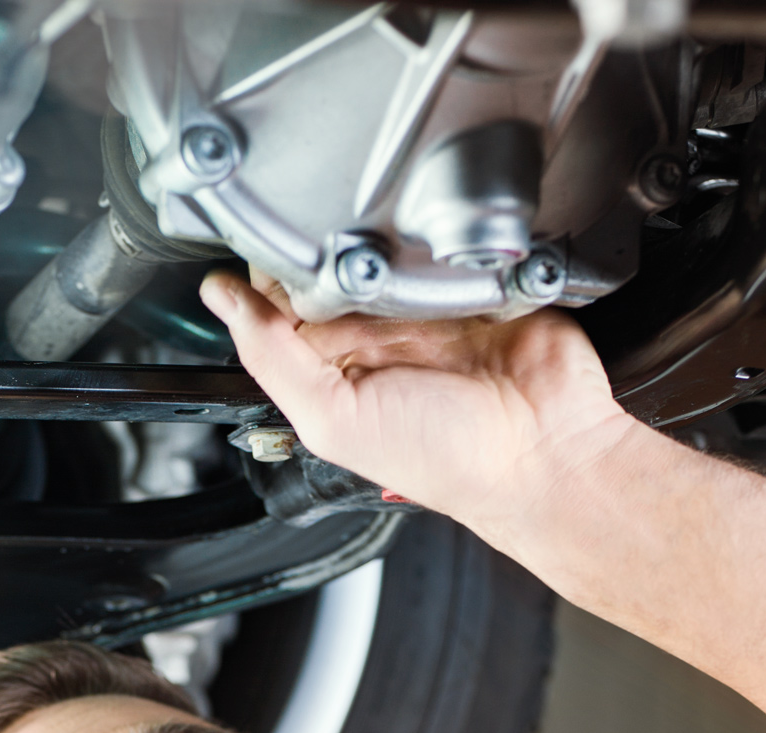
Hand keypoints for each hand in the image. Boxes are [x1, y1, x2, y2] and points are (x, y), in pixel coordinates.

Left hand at [199, 269, 636, 534]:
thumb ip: (272, 357)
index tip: (274, 247)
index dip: (274, 273)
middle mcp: (379, 333)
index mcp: (334, 367)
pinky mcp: (479, 283)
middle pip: (333, 263)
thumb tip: (220, 298)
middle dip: (334, 251)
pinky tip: (442, 252)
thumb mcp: (335, 419)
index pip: (281, 300)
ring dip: (391, 241)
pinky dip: (443, 239)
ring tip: (405, 265)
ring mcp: (430, 305)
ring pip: (389, 245)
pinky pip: (449, 242)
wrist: (545, 455)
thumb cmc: (450, 461)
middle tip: (352, 257)